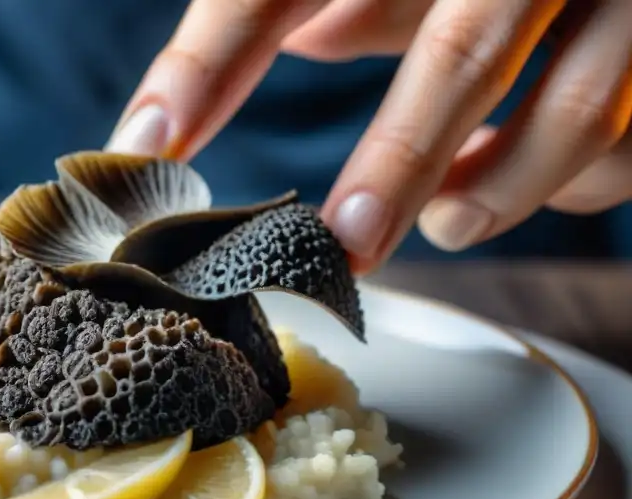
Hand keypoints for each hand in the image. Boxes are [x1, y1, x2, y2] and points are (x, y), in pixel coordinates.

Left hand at [106, 0, 631, 273]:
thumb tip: (293, 42)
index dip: (209, 64)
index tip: (145, 146)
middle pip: (461, 53)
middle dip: (395, 164)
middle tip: (341, 244)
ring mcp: (622, 6)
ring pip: (572, 117)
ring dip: (489, 194)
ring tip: (446, 220)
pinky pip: (622, 156)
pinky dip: (566, 188)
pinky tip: (522, 184)